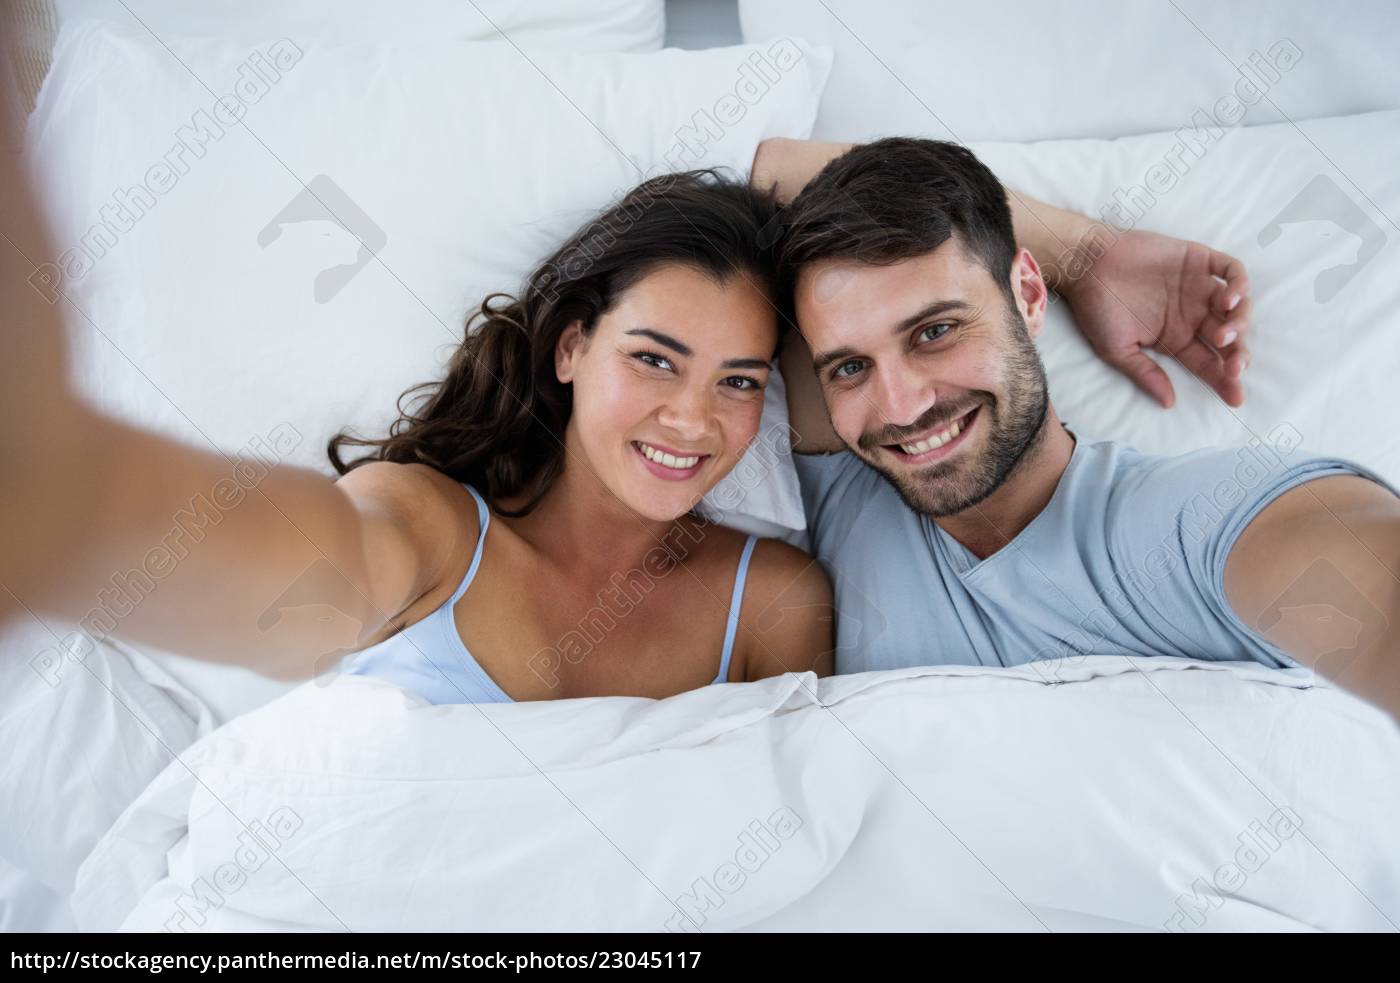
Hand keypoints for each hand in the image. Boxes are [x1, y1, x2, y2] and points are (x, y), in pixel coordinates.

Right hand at [1058, 229, 1250, 407]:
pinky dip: (1239, 284)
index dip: (1223, 381)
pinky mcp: (1197, 259)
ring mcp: (1197, 286)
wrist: (1085, 264)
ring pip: (1237, 306)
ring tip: (1223, 335)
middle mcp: (1192, 314)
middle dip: (1237, 356)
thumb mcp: (1116, 350)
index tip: (1235, 399)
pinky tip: (1229, 300)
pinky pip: (1231, 270)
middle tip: (1234, 368)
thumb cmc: (1096, 308)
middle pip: (1229, 339)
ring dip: (1240, 323)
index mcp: (1175, 338)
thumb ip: (1144, 373)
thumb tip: (1168, 402)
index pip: (1207, 363)